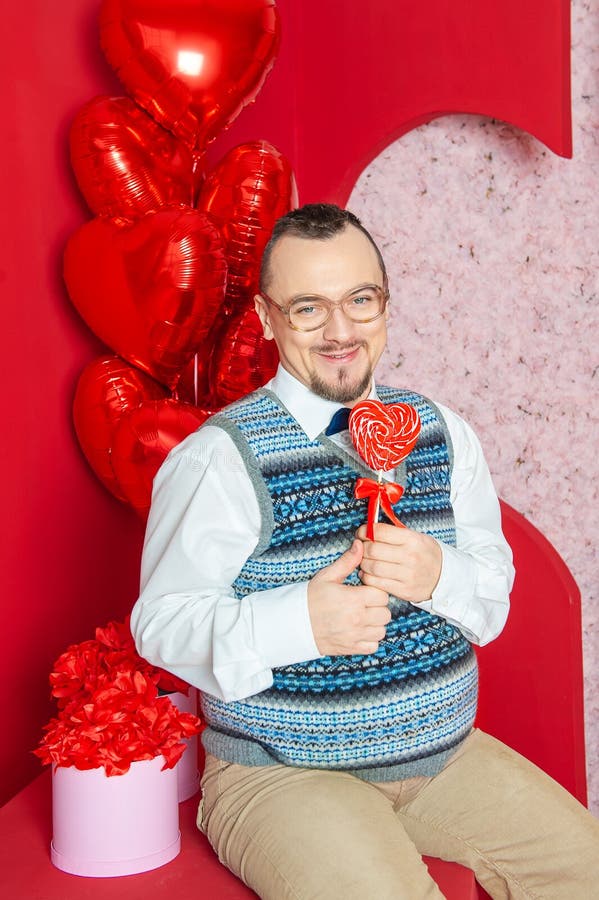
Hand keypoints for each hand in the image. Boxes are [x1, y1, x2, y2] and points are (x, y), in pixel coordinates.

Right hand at [308, 540, 390, 655]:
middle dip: (377, 607)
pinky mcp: (351, 648)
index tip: (366, 591)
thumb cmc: (310, 599)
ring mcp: (355, 636)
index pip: (382, 595)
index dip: (375, 591)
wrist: (293, 624)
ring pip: (381, 630)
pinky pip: (373, 646)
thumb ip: (347, 561)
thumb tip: (360, 545)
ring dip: (375, 624)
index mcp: (353, 599)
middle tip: (365, 604)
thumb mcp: (327, 576)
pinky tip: (360, 631)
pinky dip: (370, 640)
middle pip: (385, 613)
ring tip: (363, 617)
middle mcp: (357, 619)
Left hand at [356, 523, 441, 603]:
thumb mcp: (417, 537)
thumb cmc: (426, 554)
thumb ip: (394, 533)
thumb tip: (369, 529)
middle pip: (372, 550)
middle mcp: (410, 557)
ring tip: (364, 560)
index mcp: (413, 540)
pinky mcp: (403, 590)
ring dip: (363, 563)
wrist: (444, 577)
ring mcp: (407, 575)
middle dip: (362, 548)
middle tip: (361, 547)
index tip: (362, 532)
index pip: (380, 531)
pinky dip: (367, 577)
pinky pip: (376, 583)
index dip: (365, 531)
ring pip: (372, 567)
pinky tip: (368, 573)